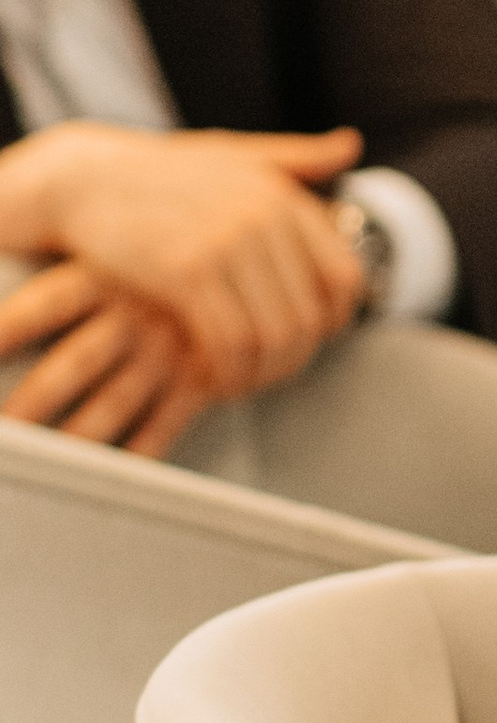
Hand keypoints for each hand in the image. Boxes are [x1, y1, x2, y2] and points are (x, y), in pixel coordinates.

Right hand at [0, 123, 366, 395]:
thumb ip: (295, 157)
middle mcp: (263, 216)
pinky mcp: (184, 270)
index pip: (345, 279)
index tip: (302, 340)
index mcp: (282, 196)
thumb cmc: (160, 175)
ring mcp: (225, 242)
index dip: (330, 323)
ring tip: (236, 381)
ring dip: (258, 376)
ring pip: (273, 338)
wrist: (81, 181)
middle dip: (290, 361)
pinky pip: (228, 344)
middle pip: (309, 320)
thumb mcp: (233, 155)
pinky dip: (225, 374)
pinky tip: (208, 379)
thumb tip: (351, 144)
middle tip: (262, 374)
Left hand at [0, 258, 210, 456]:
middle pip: (73, 365)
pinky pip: (163, 428)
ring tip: (42, 465)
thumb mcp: (110, 246)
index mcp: (103, 277)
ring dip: (74, 439)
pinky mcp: (198, 379)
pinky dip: (136, 454)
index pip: (45, 305)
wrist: (245, 262)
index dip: (9, 329)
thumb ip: (58, 260)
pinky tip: (105, 476)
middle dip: (31, 402)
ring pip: (113, 406)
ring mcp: (166, 351)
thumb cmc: (152, 258)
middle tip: (5, 431)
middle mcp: (132, 316)